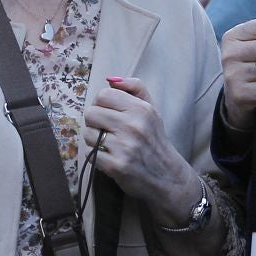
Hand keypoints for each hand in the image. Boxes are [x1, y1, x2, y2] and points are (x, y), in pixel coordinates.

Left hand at [85, 77, 200, 224]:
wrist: (167, 176)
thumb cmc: (155, 139)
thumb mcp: (152, 109)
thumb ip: (135, 88)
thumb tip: (111, 78)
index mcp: (141, 109)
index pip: (103, 94)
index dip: (101, 103)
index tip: (107, 112)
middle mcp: (133, 126)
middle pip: (91, 113)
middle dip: (95, 121)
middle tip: (105, 128)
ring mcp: (124, 147)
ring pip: (87, 133)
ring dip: (93, 139)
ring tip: (108, 144)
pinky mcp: (116, 166)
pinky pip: (90, 153)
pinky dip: (96, 155)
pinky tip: (108, 156)